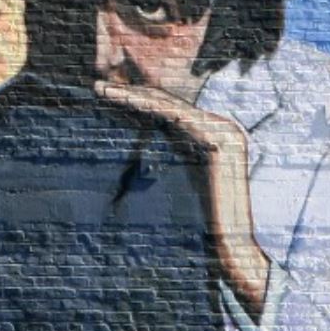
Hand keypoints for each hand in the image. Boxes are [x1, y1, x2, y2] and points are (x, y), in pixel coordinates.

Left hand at [96, 79, 270, 318]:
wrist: (230, 245)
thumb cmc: (202, 220)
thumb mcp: (181, 174)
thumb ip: (172, 150)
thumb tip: (147, 133)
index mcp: (217, 134)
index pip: (172, 110)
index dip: (140, 99)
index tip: (108, 94)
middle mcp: (225, 127)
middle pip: (170, 103)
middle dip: (132, 91)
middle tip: (99, 85)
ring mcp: (227, 131)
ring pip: (170, 107)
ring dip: (133, 96)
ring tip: (103, 91)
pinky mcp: (223, 140)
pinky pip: (179, 119)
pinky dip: (150, 108)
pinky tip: (126, 101)